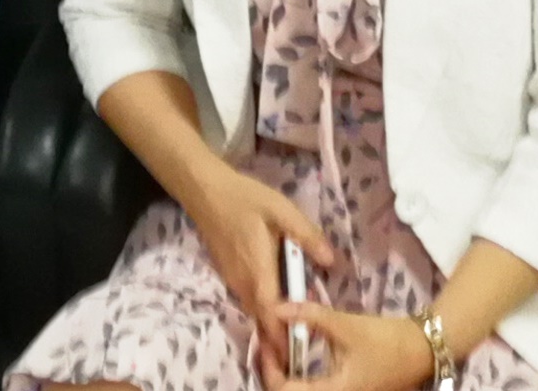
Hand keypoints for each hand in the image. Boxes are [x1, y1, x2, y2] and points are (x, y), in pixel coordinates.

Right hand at [183, 159, 335, 335]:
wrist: (206, 191)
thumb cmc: (245, 198)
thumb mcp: (282, 210)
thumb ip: (307, 236)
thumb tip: (331, 261)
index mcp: (258, 269)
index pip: (271, 311)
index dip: (283, 333)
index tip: (300, 345)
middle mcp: (243, 281)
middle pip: (262, 318)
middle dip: (280, 334)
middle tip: (304, 337)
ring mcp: (233, 279)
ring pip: (254, 310)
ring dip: (271, 322)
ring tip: (295, 323)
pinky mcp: (229, 274)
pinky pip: (248, 300)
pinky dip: (263, 308)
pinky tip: (277, 301)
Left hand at [255, 299, 436, 390]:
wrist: (423, 348)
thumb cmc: (386, 340)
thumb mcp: (345, 325)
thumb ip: (309, 316)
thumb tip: (276, 307)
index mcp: (335, 390)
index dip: (268, 369)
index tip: (264, 344)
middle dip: (275, 370)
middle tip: (268, 343)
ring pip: (304, 390)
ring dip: (287, 370)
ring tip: (278, 344)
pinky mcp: (348, 388)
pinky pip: (316, 385)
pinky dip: (302, 370)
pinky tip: (299, 349)